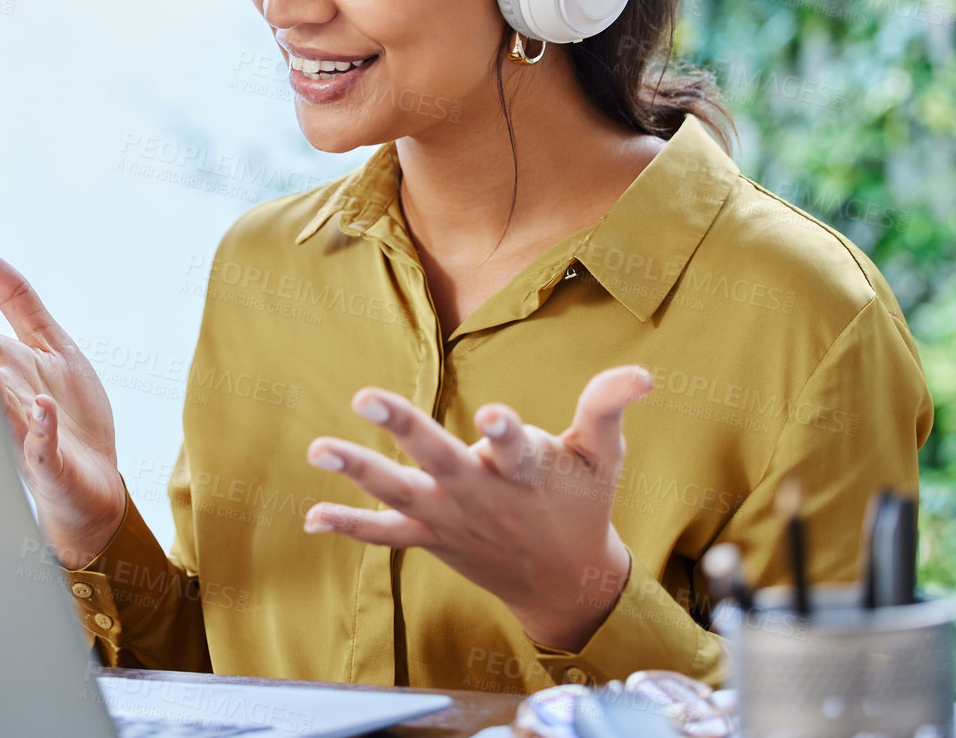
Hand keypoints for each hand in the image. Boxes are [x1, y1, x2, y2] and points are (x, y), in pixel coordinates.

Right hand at [0, 254, 124, 568]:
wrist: (92, 490)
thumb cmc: (69, 417)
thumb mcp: (49, 344)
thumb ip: (17, 299)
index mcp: (4, 365)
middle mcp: (6, 395)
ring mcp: (25, 430)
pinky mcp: (50, 461)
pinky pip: (43, 445)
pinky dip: (41, 428)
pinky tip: (40, 409)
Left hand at [302, 365, 652, 651]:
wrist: (563, 582)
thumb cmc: (581, 503)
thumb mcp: (604, 456)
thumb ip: (608, 408)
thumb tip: (642, 373)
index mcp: (525, 470)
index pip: (515, 446)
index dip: (504, 430)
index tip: (494, 415)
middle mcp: (481, 495)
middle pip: (439, 459)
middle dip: (404, 428)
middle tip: (366, 397)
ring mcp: (451, 518)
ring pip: (398, 494)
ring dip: (356, 472)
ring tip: (318, 448)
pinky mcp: (431, 537)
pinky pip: (385, 535)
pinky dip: (350, 527)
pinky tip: (313, 515)